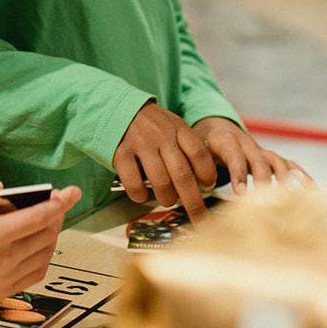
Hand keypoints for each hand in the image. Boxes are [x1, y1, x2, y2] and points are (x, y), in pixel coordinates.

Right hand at [0, 177, 80, 324]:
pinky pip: (37, 272)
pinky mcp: (3, 291)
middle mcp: (3, 260)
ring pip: (46, 253)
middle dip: (57, 214)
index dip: (59, 202)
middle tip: (56, 200)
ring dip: (52, 234)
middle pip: (47, 234)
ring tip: (46, 219)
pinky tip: (37, 244)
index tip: (71, 192)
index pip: (37, 217)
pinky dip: (44, 255)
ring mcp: (5, 279)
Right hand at [112, 102, 220, 221]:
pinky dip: (140, 196)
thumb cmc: (151, 125)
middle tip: (201, 220)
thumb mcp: (173, 126)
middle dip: (194, 203)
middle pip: (182, 175)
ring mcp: (140, 145)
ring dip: (167, 199)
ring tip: (167, 199)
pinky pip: (134, 184)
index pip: (198, 153)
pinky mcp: (121, 154)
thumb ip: (187, 149)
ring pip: (161, 183)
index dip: (207, 174)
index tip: (209, 187)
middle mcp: (161, 136)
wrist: (117, 107)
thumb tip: (203, 183)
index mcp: (178, 128)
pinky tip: (142, 195)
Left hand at [192, 116, 315, 194]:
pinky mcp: (270, 157)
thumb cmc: (201, 146)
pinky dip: (300, 176)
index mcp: (224, 141)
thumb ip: (195, 169)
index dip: (238, 173)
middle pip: (259, 160)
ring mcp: (260, 150)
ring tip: (292, 200)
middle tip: (267, 204)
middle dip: (264, 182)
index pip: (233, 155)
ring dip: (285, 180)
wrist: (215, 126)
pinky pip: (288, 165)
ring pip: (277, 161)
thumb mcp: (193, 153)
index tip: (241, 193)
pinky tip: (312, 191)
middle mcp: (246, 143)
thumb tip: (193, 193)